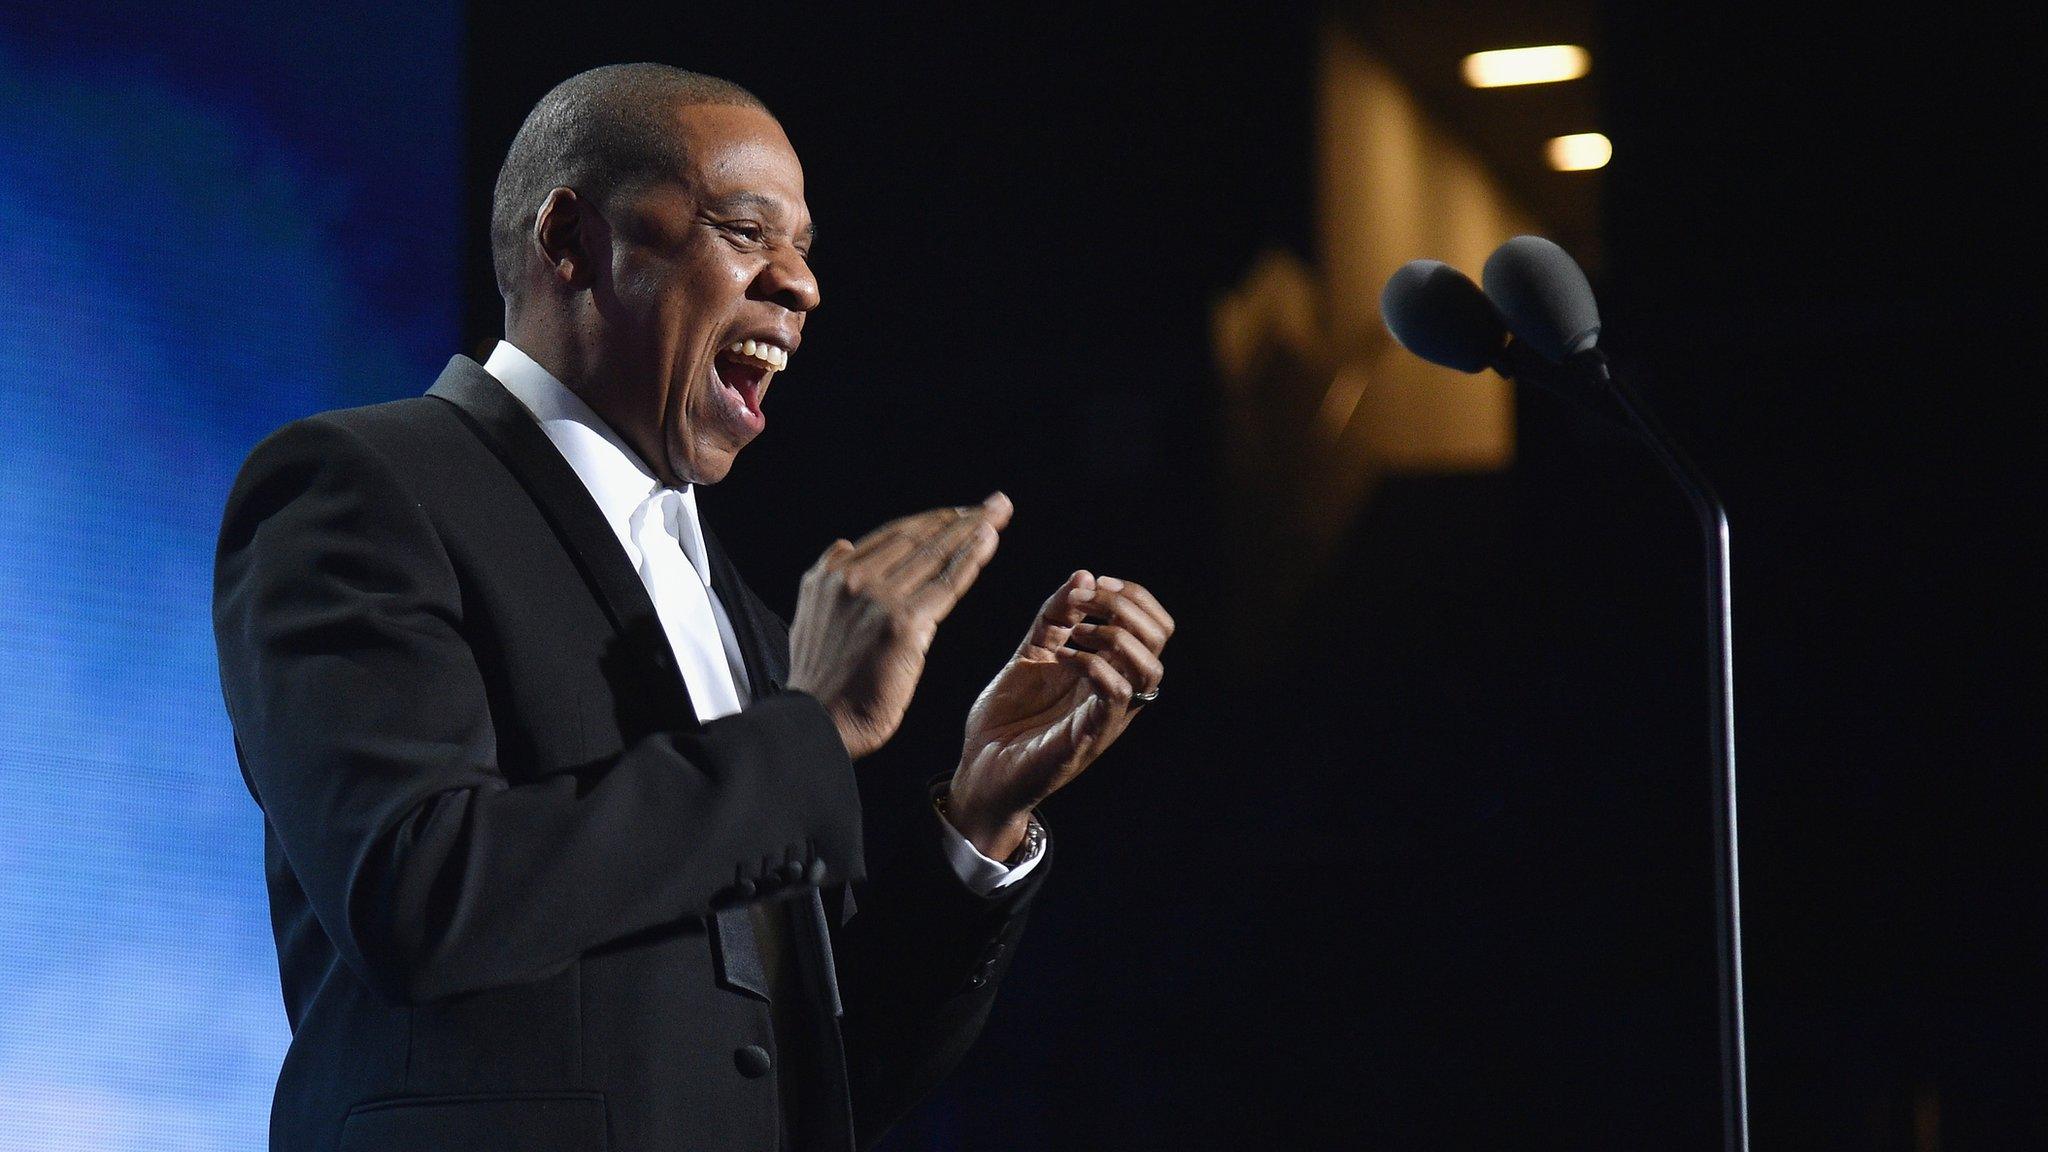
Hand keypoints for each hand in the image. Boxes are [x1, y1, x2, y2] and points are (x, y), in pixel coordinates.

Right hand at [787, 492, 1011, 759]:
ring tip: (997, 512)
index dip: (928, 522)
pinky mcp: (902, 624)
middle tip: (991, 505)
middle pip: (915, 538)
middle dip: (956, 518)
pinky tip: (988, 538)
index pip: (890, 537)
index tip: (955, 513)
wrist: (815, 723)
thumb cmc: (821, 684)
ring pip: (933, 555)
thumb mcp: (810, 616)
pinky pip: (945, 584)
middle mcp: (851, 580)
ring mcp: (877, 600)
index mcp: (829, 577)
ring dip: (971, 529)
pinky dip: (970, 559)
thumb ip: (830, 579)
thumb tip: (846, 544)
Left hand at [947, 571, 1173, 857]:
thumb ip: (1055, 617)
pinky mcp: (1089, 736)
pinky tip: (1062, 657)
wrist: (981, 772)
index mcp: (1111, 670)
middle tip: (1083, 599)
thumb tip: (1084, 573)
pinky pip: (1116, 694)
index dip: (1132, 594)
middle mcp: (1118, 691)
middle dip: (1124, 603)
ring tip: (1076, 631)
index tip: (1092, 583)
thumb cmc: (1007, 719)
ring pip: (1150, 667)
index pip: (1154, 624)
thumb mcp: (1030, 653)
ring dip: (1114, 634)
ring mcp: (1107, 715)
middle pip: (1160, 636)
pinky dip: (1093, 664)